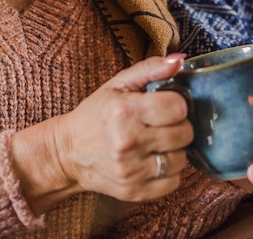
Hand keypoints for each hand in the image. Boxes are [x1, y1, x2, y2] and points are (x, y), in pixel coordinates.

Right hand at [11, 54, 193, 213]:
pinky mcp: (134, 191)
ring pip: (182, 160)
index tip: (166, 105)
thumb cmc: (96, 114)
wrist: (67, 153)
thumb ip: (151, 68)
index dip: (177, 104)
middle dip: (179, 126)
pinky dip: (170, 172)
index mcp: (125, 111)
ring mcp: (131, 170)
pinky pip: (173, 183)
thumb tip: (180, 60)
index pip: (178, 108)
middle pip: (185, 134)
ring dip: (175, 150)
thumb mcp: (118, 84)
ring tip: (159, 143)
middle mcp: (128, 142)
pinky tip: (155, 161)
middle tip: (163, 124)